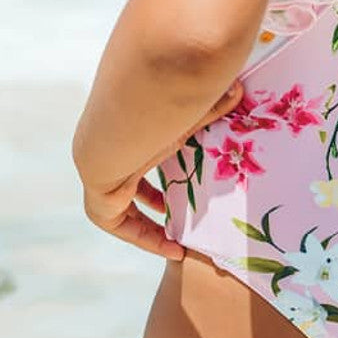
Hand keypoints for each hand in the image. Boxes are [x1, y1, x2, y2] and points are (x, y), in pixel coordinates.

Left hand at [79, 79, 243, 260]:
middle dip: (151, 201)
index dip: (158, 176)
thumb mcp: (183, 121)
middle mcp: (109, 162)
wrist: (111, 138)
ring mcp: (100, 185)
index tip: (178, 188)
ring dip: (147, 225)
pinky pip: (121, 228)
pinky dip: (144, 238)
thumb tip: (238, 89)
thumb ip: (210, 109)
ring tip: (175, 238)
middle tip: (174, 211)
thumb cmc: (150, 120)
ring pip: (122, 211)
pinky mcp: (99, 207)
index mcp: (125, 141)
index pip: (139, 160)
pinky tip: (171, 248)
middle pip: (129, 188)